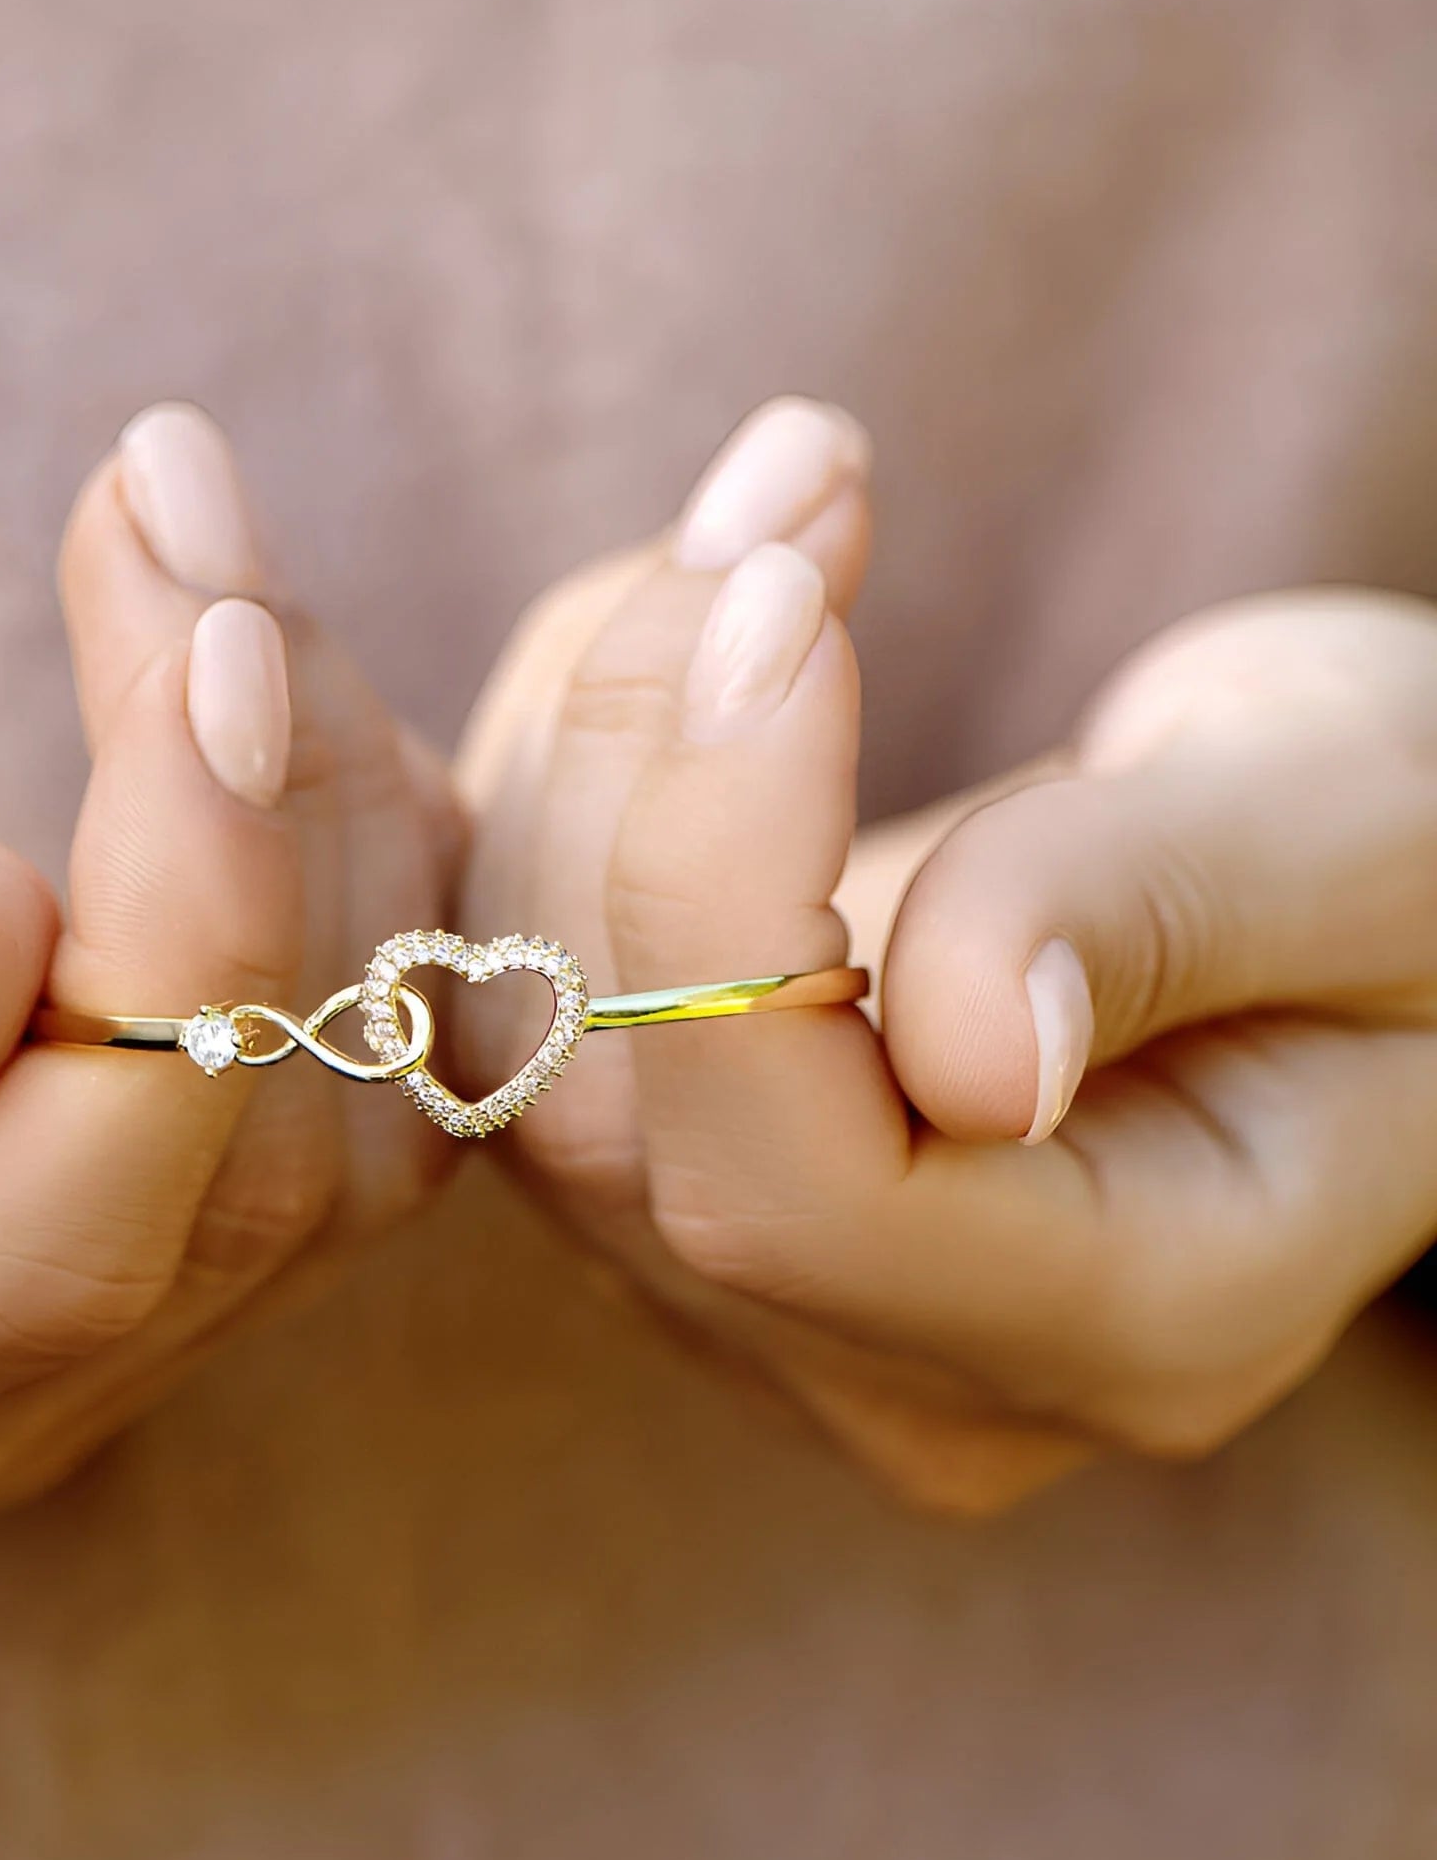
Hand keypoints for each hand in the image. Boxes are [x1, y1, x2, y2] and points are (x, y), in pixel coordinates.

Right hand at [0, 404, 454, 1597]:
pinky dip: (353, 912)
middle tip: (192, 515)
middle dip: (276, 812)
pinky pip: (347, 1120)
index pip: (62, 1217)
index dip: (199, 926)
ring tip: (218, 592)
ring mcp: (34, 1401)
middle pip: (242, 1170)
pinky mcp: (128, 1310)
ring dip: (335, 835)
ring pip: (341, 1141)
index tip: (219, 633)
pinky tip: (273, 740)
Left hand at [458, 397, 1436, 1509]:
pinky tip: (698, 611)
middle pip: (616, 1106)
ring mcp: (762, 1283)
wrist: (1362, 909)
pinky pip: (514, 971)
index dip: (725, 894)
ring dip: (594, 726)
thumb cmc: (1421, 866)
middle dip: (644, 758)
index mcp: (1129, 1322)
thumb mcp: (1379, 838)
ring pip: (520, 1032)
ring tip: (772, 512)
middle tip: (782, 500)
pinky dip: (569, 761)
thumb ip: (1168, 916)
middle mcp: (901, 1359)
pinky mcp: (671, 1160)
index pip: (805, 1191)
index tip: (785, 601)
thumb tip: (973, 1050)